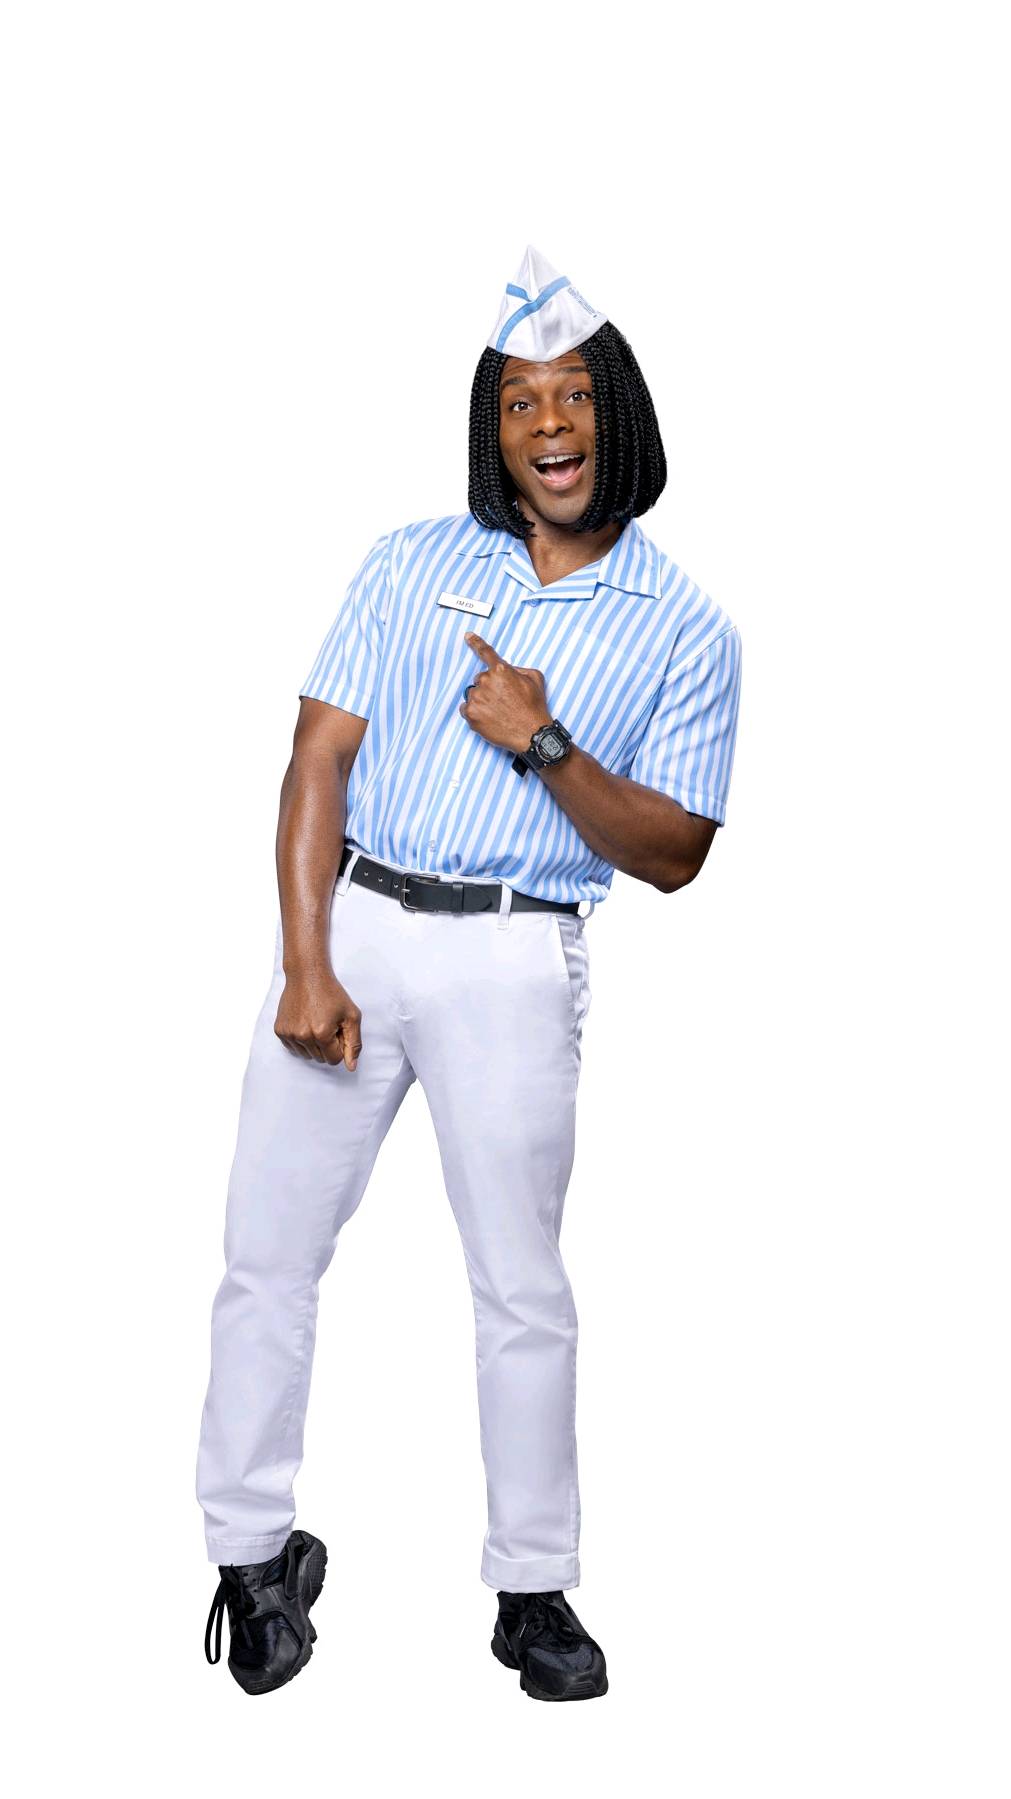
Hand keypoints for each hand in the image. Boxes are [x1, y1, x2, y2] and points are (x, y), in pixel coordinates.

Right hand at [274, 969, 362, 1069]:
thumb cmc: (332, 994)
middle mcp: (303, 1036)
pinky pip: (293, 1048)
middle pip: (320, 1059)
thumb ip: (354, 1044)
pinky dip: (300, 1040)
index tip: (337, 1030)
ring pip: (306, 1055)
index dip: (339, 1046)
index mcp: (322, 1034)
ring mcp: (289, 1034)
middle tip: (327, 1024)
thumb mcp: (351, 1016)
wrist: (307, 975)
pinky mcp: (279, 1030)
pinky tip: (304, 1022)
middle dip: (327, 1045)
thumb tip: (351, 1067)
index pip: (334, 1060)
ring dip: (313, 1044)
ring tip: (315, 1022)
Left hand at [459, 631, 552, 752]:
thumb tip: (507, 669)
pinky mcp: (471, 714)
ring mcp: (476, 698)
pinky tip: (488, 718)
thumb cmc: (535, 707)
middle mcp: (485, 681)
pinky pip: (465, 709)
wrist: (532, 734)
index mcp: (501, 670)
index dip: (475, 642)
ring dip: (481, 700)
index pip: (485, 652)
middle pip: (480, 679)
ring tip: (497, 711)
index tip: (467, 636)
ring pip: (473, 694)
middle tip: (502, 700)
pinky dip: (474, 712)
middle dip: (489, 687)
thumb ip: (518, 669)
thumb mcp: (535, 679)